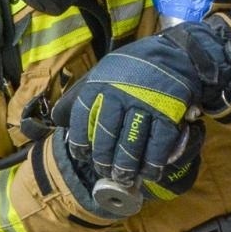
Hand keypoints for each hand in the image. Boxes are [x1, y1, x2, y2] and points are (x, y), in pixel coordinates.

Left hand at [57, 20, 230, 192]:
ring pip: (130, 144)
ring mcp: (145, 103)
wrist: (173, 54)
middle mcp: (119, 94)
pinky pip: (158, 144)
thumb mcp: (101, 73)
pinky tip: (150, 172)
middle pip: (106, 137)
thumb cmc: (130, 69)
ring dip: (127, 167)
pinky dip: (154, 163)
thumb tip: (57, 118)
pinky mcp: (169, 112)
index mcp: (99, 85)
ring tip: (126, 178)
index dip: (80, 143)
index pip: (81, 119)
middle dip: (104, 161)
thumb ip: (80, 95)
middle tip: (107, 173)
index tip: (84, 156)